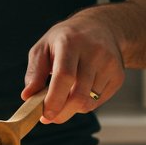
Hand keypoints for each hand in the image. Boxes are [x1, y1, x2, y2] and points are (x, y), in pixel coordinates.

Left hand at [23, 6, 123, 123]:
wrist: (102, 27)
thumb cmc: (67, 39)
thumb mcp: (44, 47)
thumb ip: (35, 72)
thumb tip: (28, 96)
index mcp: (70, 42)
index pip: (65, 76)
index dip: (54, 99)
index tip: (45, 115)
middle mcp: (93, 52)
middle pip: (79, 94)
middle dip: (62, 113)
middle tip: (50, 117)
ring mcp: (109, 64)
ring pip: (88, 102)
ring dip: (72, 107)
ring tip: (65, 94)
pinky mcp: (118, 76)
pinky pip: (98, 102)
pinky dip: (85, 103)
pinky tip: (80, 89)